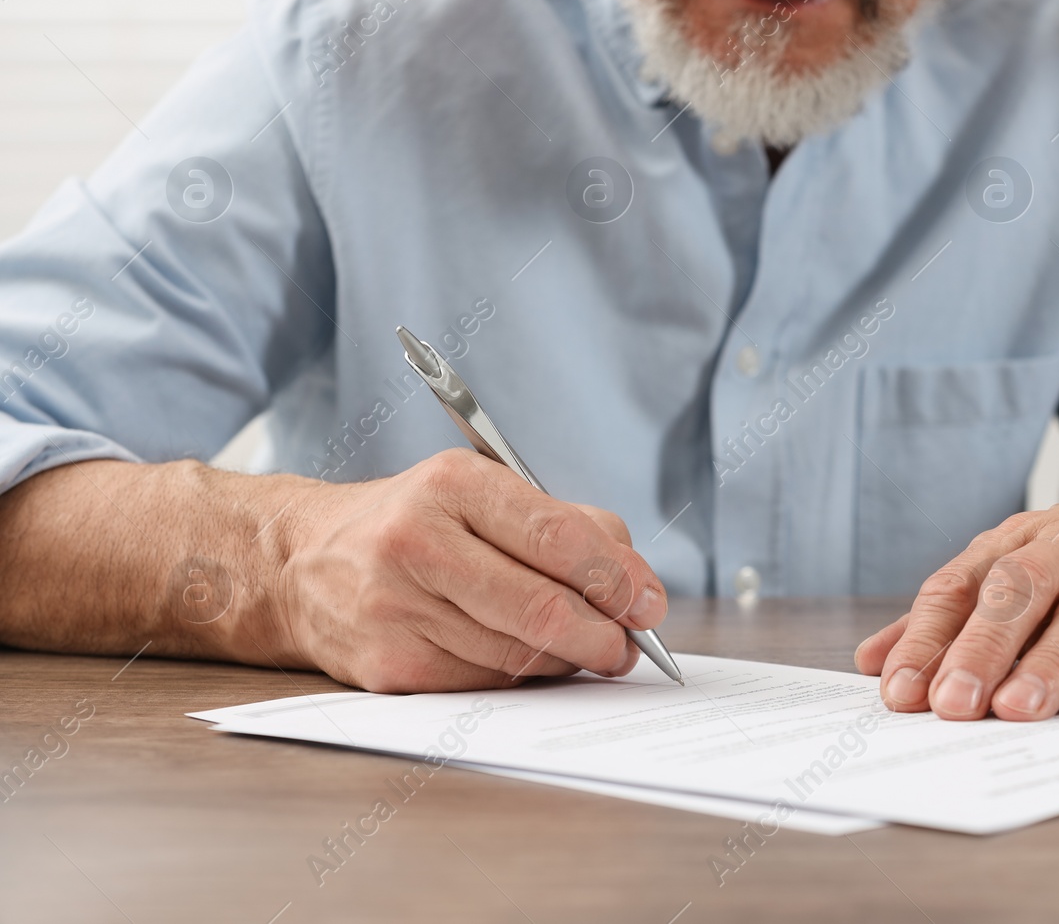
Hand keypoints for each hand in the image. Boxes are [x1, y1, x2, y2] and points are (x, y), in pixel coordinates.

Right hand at [275, 449, 666, 692]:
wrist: (299, 564)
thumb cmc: (416, 522)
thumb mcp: (483, 493)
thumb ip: (568, 525)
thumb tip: (638, 585)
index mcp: (453, 484)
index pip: (556, 536)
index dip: (616, 578)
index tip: (650, 604)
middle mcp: (417, 542)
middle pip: (541, 607)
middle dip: (604, 635)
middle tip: (630, 646)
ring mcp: (396, 608)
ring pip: (518, 654)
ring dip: (568, 660)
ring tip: (586, 649)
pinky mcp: (388, 666)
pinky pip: (484, 683)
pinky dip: (522, 677)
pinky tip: (529, 659)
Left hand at [854, 463, 1058, 719]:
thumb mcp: (1026, 570)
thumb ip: (953, 617)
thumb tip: (873, 661)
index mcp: (1024, 540)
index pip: (964, 584)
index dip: (928, 637)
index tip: (898, 690)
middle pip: (1021, 591)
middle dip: (980, 649)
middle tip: (950, 706)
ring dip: (1049, 662)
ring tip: (1017, 710)